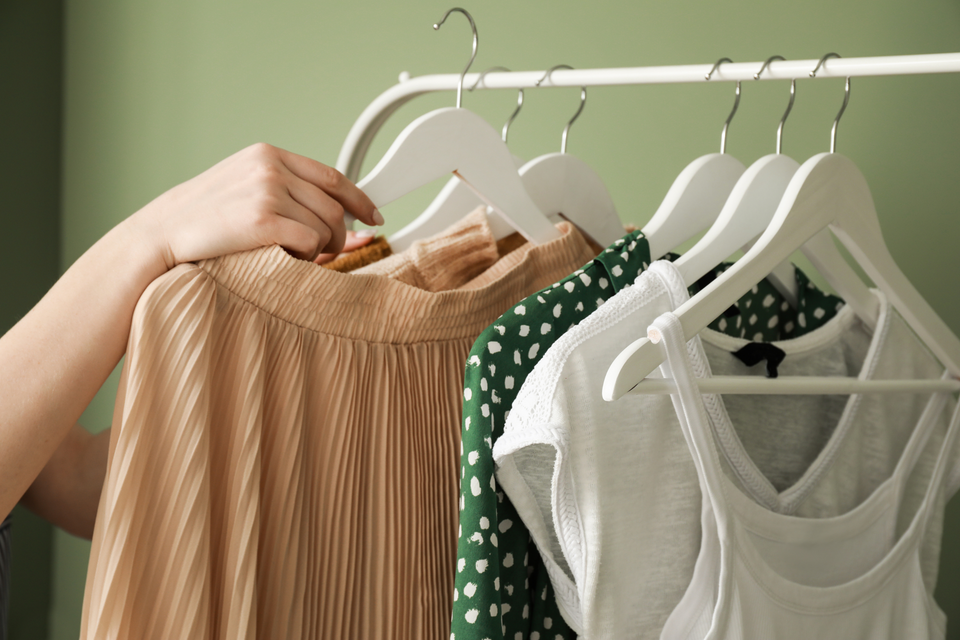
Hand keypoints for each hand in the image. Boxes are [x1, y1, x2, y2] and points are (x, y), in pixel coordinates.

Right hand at [129, 143, 383, 268]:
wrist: (161, 234)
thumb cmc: (204, 219)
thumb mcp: (246, 188)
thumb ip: (288, 192)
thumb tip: (343, 216)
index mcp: (269, 154)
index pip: (333, 177)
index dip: (360, 200)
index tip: (375, 216)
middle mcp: (271, 167)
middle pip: (334, 207)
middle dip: (339, 236)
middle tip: (328, 253)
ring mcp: (266, 191)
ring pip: (326, 227)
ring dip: (319, 250)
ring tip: (293, 255)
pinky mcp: (262, 219)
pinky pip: (310, 243)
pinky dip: (305, 258)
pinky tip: (284, 259)